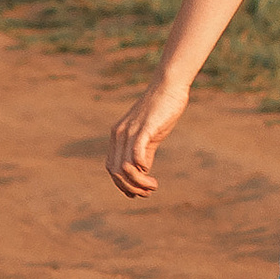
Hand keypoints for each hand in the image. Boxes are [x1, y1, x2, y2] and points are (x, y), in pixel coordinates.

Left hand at [106, 76, 188, 201]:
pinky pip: (136, 153)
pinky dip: (141, 167)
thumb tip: (142, 170)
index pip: (111, 167)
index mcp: (118, 136)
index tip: (138, 192)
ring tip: (152, 187)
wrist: (168, 86)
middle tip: (147, 192)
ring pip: (125, 167)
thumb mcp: (148, 134)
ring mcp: (130, 131)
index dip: (122, 185)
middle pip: (115, 171)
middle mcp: (119, 134)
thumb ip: (143, 151)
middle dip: (130, 188)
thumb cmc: (160, 110)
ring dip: (138, 183)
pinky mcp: (144, 128)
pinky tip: (150, 171)